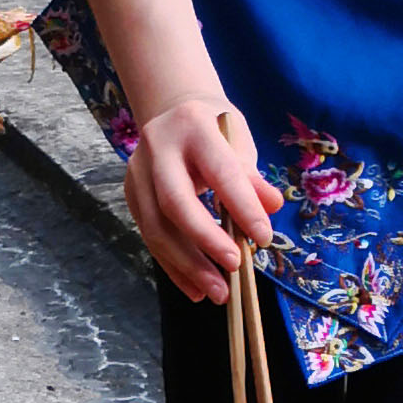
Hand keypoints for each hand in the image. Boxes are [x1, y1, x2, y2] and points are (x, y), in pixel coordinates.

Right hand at [126, 95, 280, 304]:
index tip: (263, 238)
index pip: (220, 172)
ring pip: (156, 228)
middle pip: (175, 203)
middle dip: (205, 241)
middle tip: (234, 268)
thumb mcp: (238, 139)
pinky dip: (174, 268)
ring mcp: (137, 174)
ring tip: (218, 292)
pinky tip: (196, 289)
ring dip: (188, 266)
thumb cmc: (214, 128)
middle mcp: (157, 149)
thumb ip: (252, 176)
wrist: (171, 110)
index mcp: (193, 127)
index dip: (242, 207)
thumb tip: (271, 208)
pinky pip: (151, 239)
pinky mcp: (131, 196)